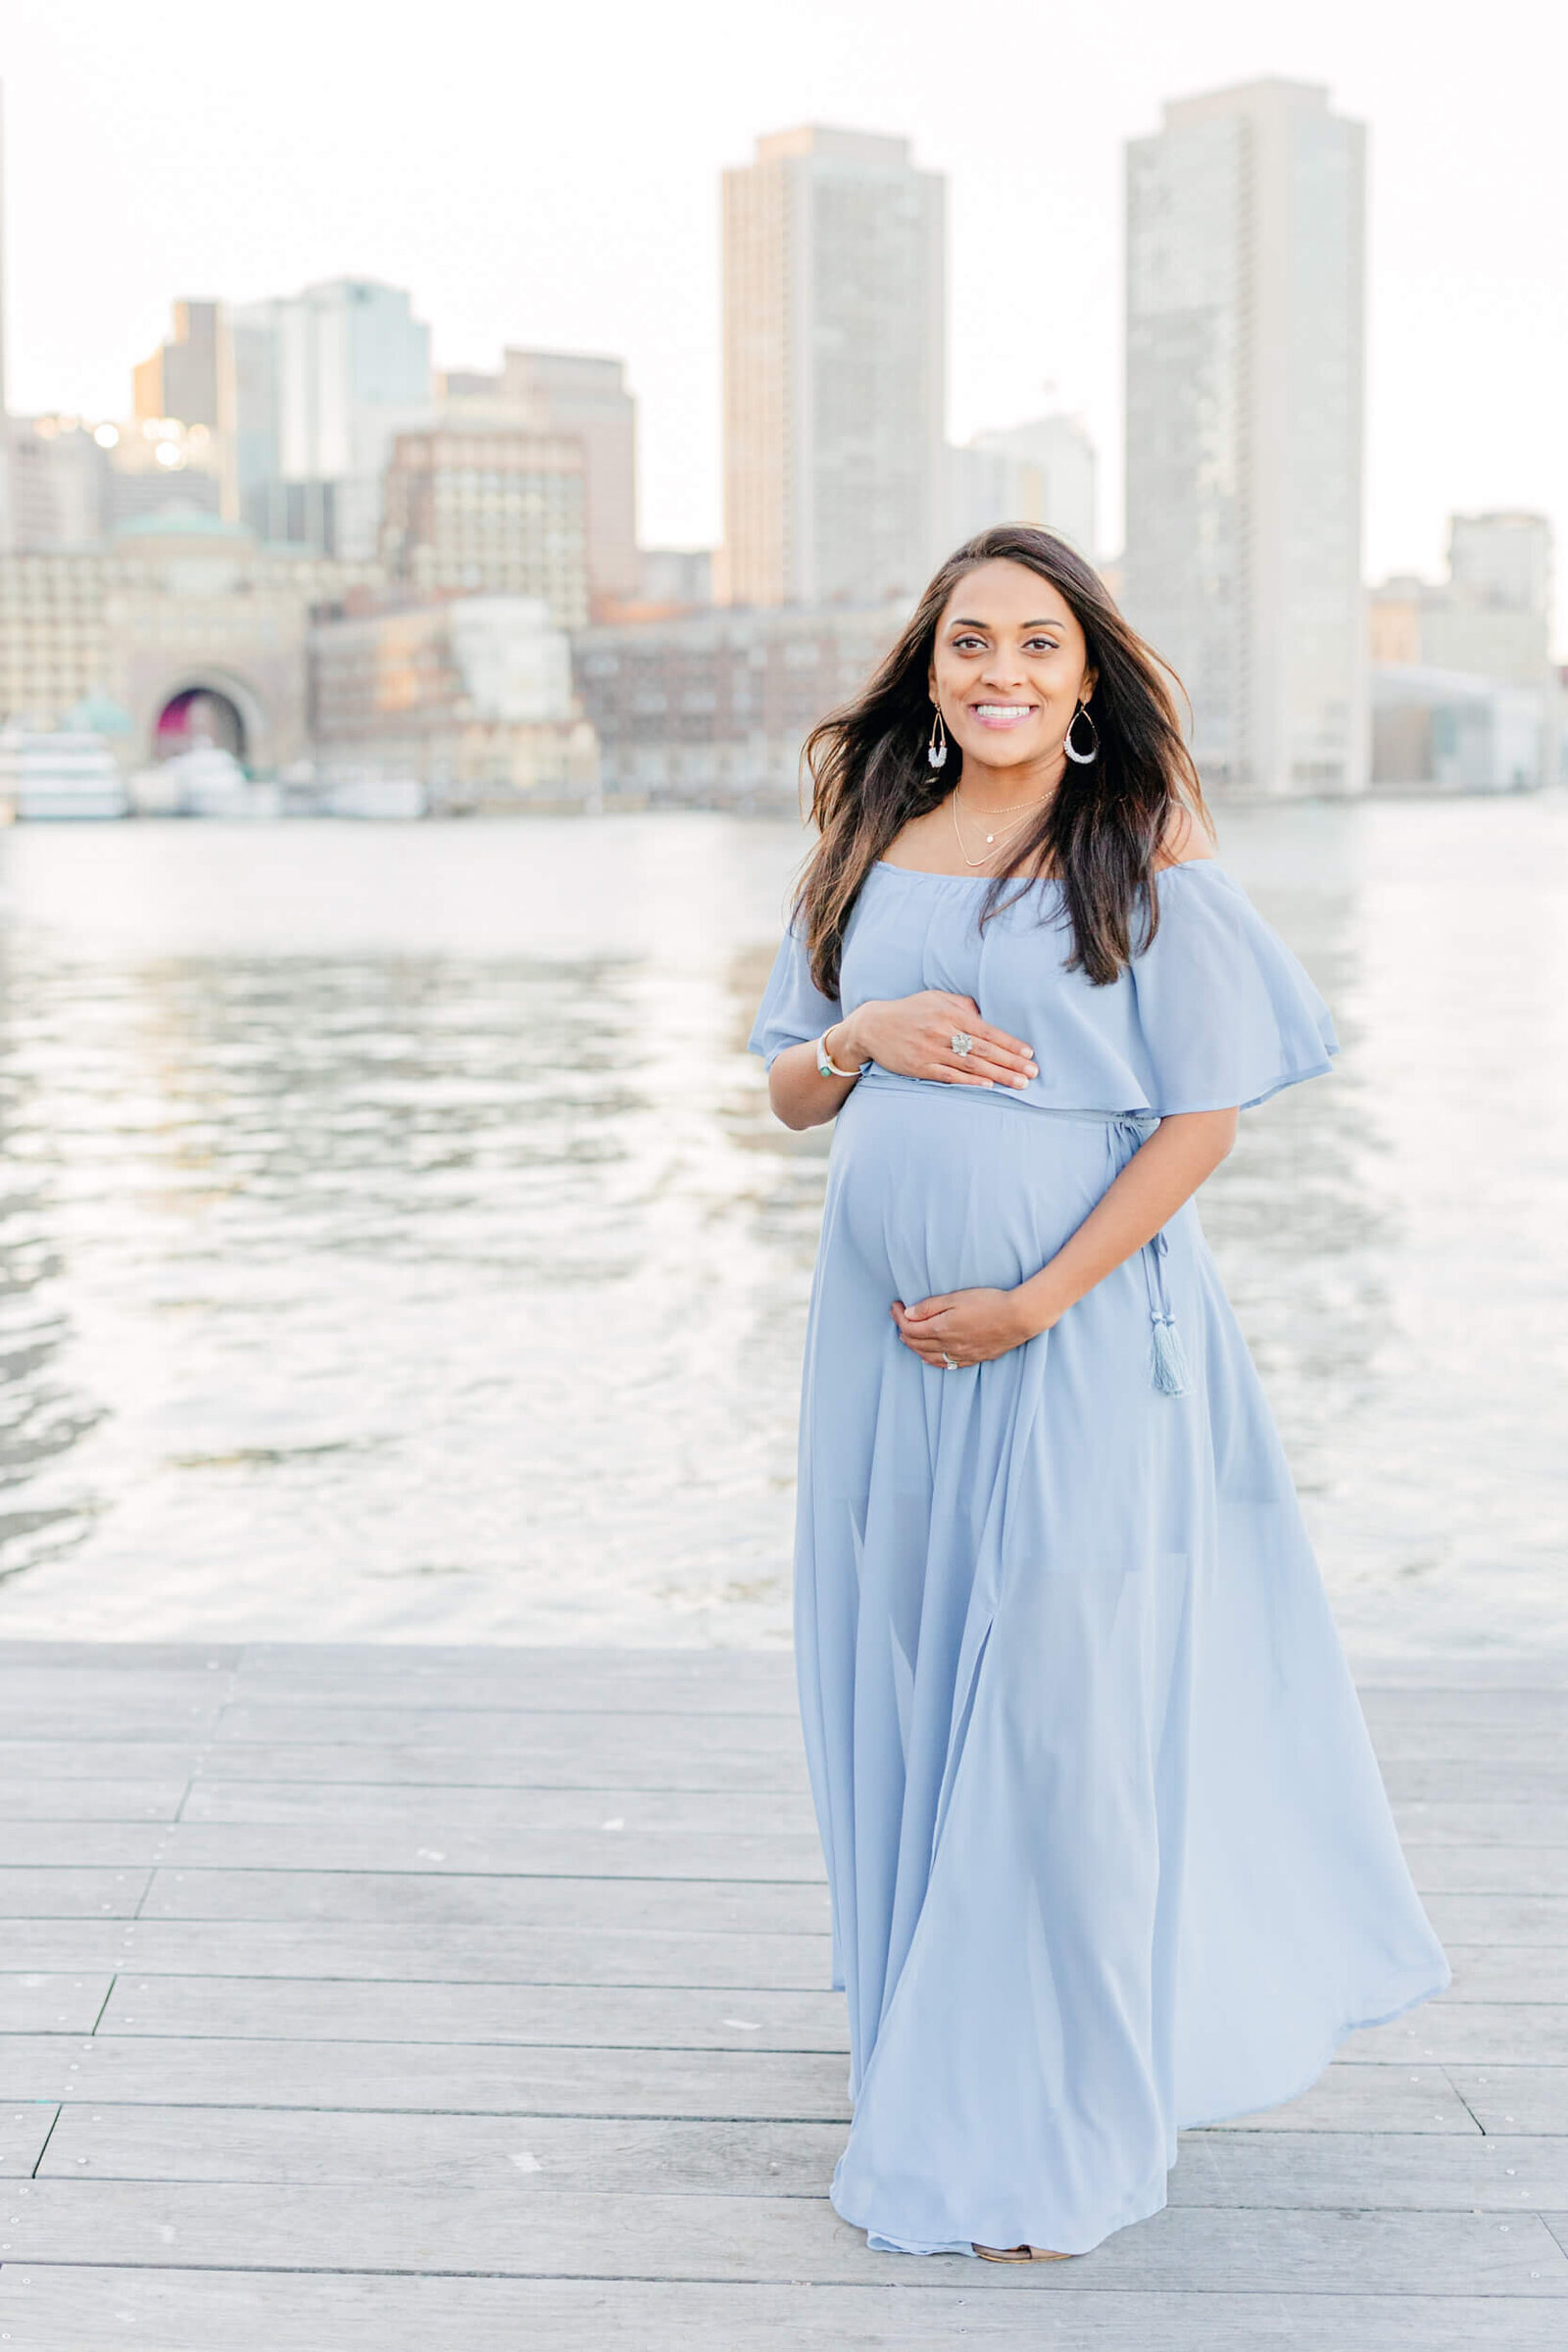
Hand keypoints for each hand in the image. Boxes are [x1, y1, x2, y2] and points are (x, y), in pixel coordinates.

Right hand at [839, 993, 1036, 1089]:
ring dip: (998, 1075)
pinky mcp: (920, 1067)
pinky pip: (950, 1076)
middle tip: (1033, 1072)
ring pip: (971, 1065)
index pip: (988, 1031)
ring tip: (1019, 1083)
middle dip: (1012, 1062)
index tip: (1029, 1053)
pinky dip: (970, 1082)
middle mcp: (943, 1031)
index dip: (1010, 1043)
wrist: (872, 1026)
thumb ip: (963, 1005)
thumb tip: (986, 1016)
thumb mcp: (936, 998)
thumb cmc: (910, 1011)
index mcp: (951, 1014)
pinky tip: (988, 1086)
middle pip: (984, 1050)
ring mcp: (931, 1051)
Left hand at [891, 1285, 1042, 1368]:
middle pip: (915, 1343)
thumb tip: (908, 1314)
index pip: (909, 1327)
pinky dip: (931, 1360)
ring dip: (914, 1346)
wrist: (1018, 1317)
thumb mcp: (956, 1298)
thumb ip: (930, 1307)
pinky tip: (928, 1357)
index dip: (898, 1316)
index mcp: (941, 1329)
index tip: (896, 1305)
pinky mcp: (974, 1358)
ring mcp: (961, 1355)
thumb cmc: (989, 1302)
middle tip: (899, 1317)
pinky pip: (946, 1364)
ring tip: (908, 1335)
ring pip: (927, 1356)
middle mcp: (947, 1346)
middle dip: (903, 1330)